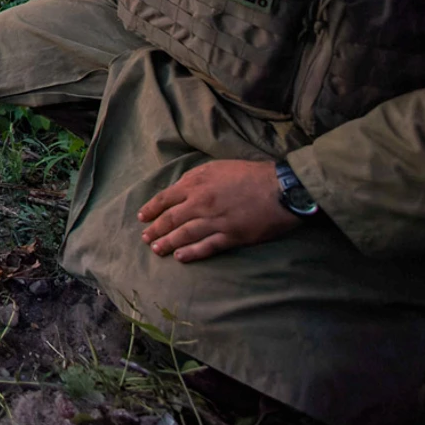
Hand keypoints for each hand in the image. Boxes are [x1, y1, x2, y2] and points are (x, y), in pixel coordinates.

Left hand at [137, 159, 297, 262]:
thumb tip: (180, 188)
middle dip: (155, 230)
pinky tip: (180, 257)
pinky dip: (191, 253)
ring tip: (157, 250)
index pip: (166, 198)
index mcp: (197, 183)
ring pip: (184, 235)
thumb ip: (196, 177)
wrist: (281, 188)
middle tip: (145, 238)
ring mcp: (215, 221)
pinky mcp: (231, 236)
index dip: (151, 209)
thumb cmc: (251, 174)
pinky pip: (206, 247)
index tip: (142, 217)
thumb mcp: (218, 167)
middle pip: (171, 219)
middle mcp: (201, 203)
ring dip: (167, 243)